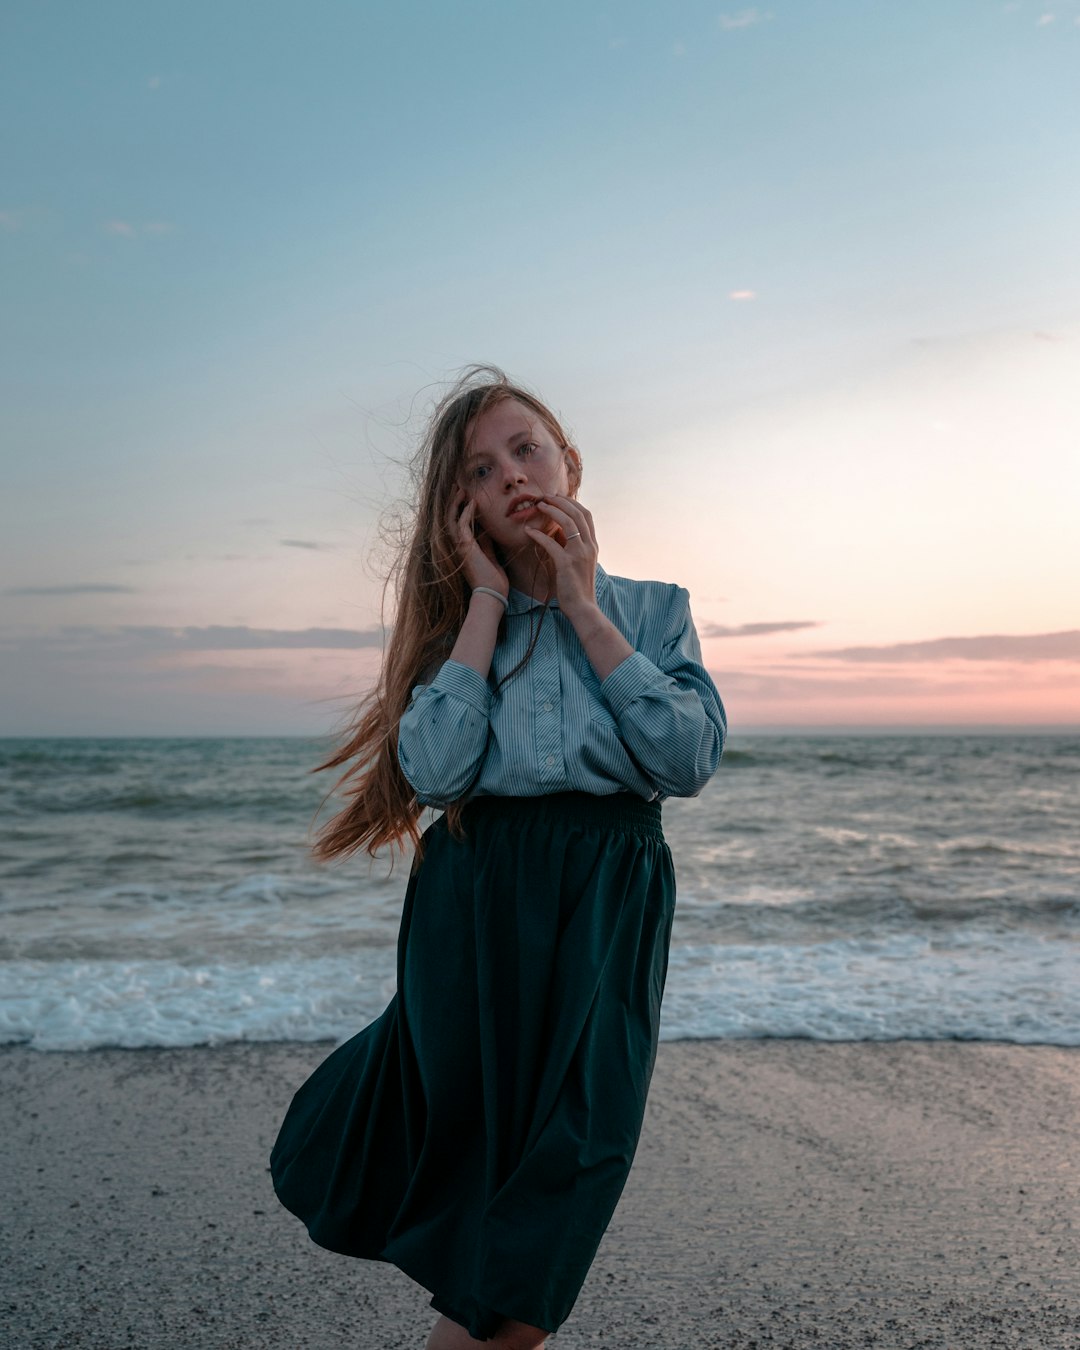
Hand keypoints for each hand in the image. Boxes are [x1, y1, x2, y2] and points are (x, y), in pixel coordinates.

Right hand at [448, 490, 508, 596]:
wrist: (492, 595)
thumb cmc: (493, 580)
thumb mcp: (490, 556)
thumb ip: (486, 543)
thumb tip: (486, 530)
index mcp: (464, 548)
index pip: (458, 523)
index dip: (459, 508)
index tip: (466, 496)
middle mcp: (458, 546)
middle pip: (449, 518)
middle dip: (453, 502)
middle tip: (457, 486)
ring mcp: (459, 547)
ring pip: (451, 519)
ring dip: (456, 503)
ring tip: (461, 489)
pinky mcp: (464, 548)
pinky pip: (461, 525)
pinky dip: (466, 513)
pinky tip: (473, 503)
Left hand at [523, 494, 598, 617]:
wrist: (583, 607)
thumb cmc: (577, 587)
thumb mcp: (578, 563)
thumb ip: (571, 546)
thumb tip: (557, 532)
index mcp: (593, 545)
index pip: (586, 515)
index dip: (572, 503)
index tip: (558, 497)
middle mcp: (589, 546)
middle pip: (577, 513)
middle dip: (561, 501)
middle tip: (545, 496)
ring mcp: (579, 553)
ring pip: (568, 522)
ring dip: (552, 510)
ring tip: (539, 505)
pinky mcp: (567, 563)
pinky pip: (551, 543)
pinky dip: (539, 535)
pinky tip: (528, 532)